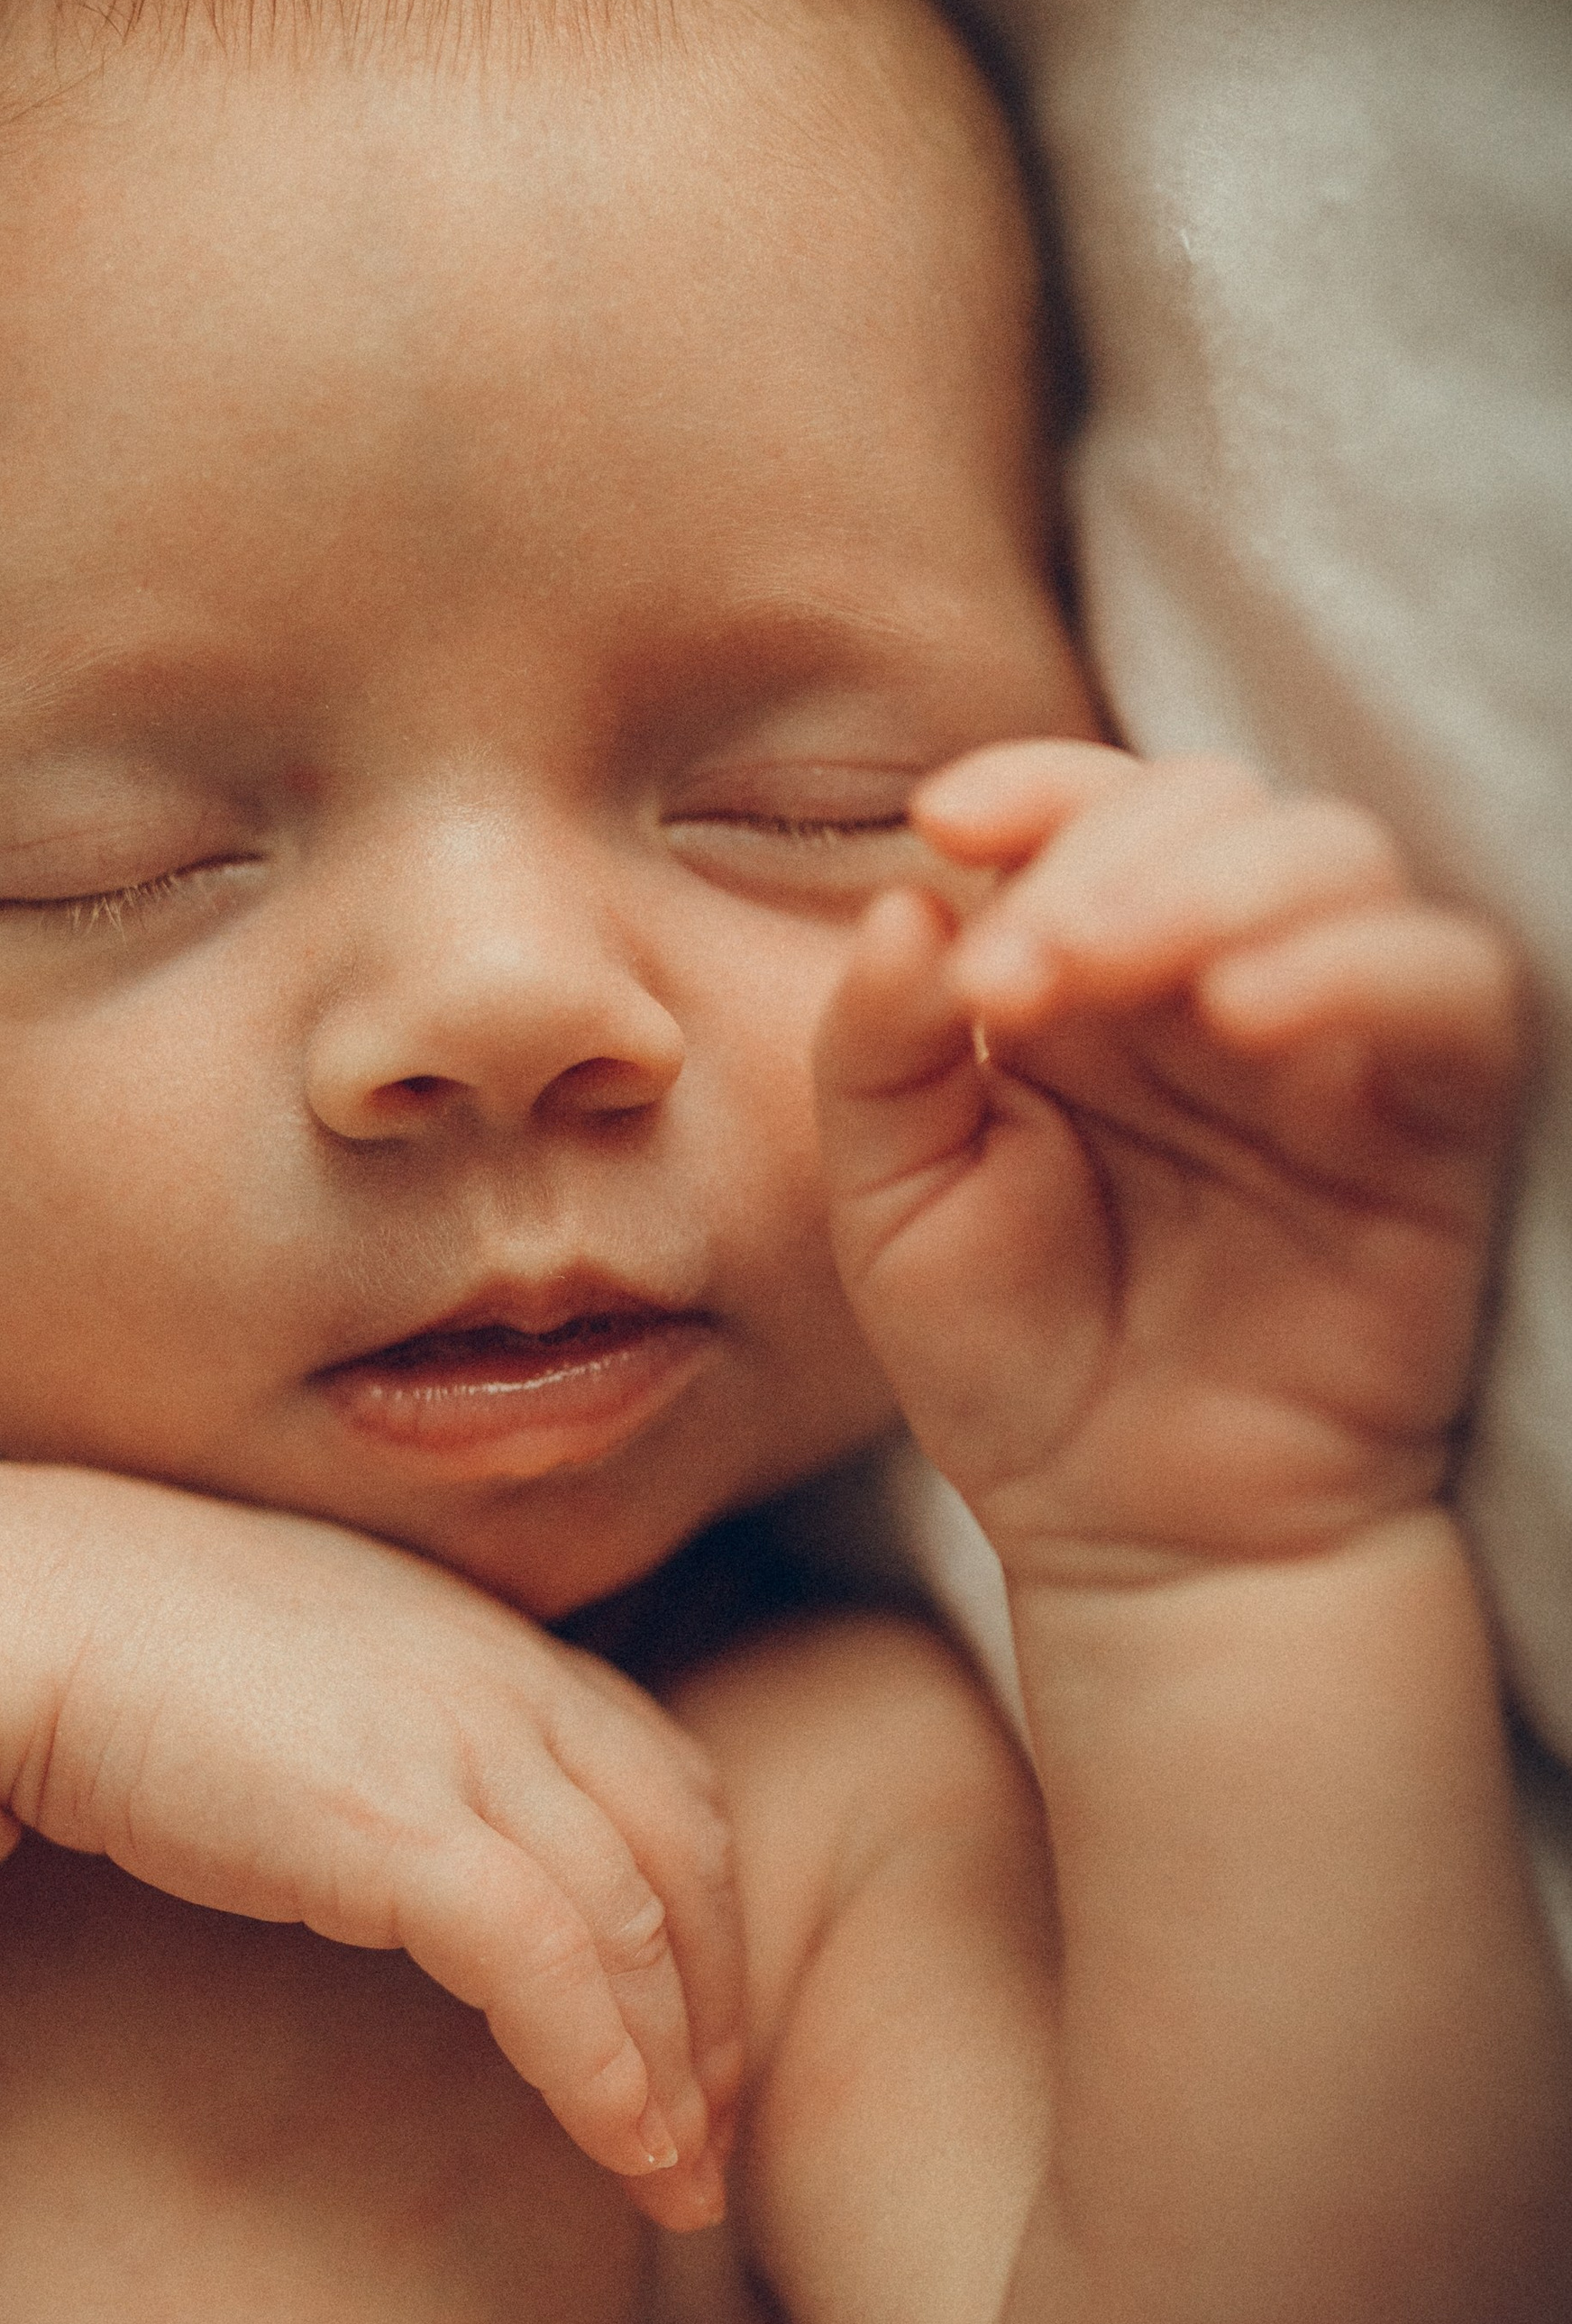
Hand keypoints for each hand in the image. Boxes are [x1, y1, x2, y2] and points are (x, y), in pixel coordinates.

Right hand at [8, 1473, 743, 2227]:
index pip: (665, 1779)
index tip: (695, 2037)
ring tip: (676, 2184)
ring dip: (672, 2065)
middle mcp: (504, 1679)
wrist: (12, 1617)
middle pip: (684, 1850)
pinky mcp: (395, 1824)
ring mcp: (459, 1744)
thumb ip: (395, 1734)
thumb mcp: (310, 1677)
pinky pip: (546, 1962)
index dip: (706, 1915)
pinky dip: (599, 2063)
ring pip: (634, 1918)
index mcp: (492, 1639)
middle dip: (718, 2003)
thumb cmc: (123, 1657)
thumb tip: (416, 1844)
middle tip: (711, 2138)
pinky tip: (613, 2146)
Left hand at [813, 743, 1525, 1585]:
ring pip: (1334, 858)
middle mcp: (1207, 983)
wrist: (1133, 1539)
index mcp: (1080, 975)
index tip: (947, 822)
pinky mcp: (1427, 1121)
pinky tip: (1249, 1016)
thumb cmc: (1011, 1366)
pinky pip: (1448, 987)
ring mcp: (1326, 1040)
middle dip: (1103, 858)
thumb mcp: (890, 1205)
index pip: (1085, 807)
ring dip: (1213, 888)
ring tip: (1111, 978)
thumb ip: (876, 1052)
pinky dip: (1357, 967)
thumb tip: (904, 902)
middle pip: (1208, 805)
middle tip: (1016, 981)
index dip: (1031, 783)